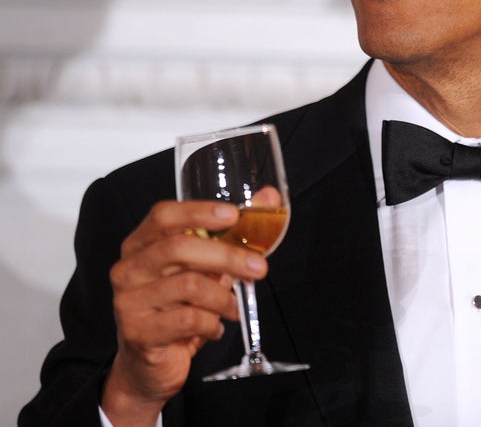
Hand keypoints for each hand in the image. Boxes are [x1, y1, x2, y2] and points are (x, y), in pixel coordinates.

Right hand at [101, 200, 267, 426]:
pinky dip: (213, 323)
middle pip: (179, 247)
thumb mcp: (203, 268)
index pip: (164, 215)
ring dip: (223, 297)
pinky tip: (216, 326)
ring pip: (189, 285)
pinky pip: (188, 320)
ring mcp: (129, 300)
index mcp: (141, 243)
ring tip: (233, 306)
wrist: (148, 364)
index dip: (199, 211)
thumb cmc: (177, 306)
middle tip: (257, 267)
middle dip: (227, 255)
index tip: (233, 215)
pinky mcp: (138, 332)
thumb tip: (269, 199)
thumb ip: (231, 234)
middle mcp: (129, 267)